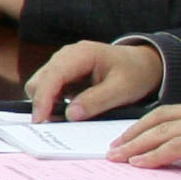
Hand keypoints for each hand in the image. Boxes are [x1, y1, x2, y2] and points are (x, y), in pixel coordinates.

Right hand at [25, 39, 163, 120]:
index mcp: (81, 54)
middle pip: (39, 80)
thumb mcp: (123, 90)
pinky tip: (65, 112)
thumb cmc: (135, 73)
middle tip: (53, 125)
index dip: (43, 98)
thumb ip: (97, 101)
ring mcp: (62, 64)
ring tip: (62, 119)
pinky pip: (48, 89)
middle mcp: (66, 55)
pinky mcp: (63, 74)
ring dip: (45, 104)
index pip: (53, 75)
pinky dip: (51, 103)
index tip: (40, 120)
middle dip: (41, 103)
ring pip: (40, 85)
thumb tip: (70, 115)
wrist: (141, 64)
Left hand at [112, 97, 180, 172]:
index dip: (150, 123)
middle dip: (134, 133)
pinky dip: (154, 155)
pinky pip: (175, 146)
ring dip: (136, 145)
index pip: (174, 112)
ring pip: (162, 132)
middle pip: (160, 118)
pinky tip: (139, 164)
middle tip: (115, 147)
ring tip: (118, 157)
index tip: (134, 135)